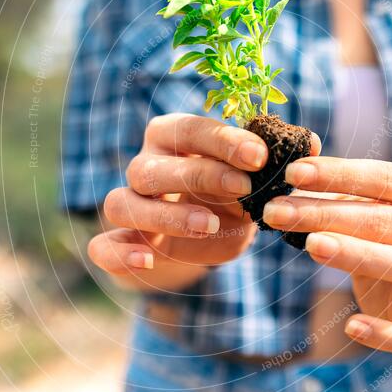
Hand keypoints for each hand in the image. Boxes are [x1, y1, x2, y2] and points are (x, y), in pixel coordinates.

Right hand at [87, 113, 267, 283]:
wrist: (215, 231)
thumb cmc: (232, 192)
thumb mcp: (251, 180)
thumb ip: (259, 168)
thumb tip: (289, 148)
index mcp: (173, 137)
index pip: (189, 130)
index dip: (223, 141)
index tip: (259, 157)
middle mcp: (145, 165)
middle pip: (151, 168)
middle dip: (200, 176)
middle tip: (243, 188)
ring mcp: (130, 203)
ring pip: (122, 204)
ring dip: (165, 216)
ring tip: (209, 225)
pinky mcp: (125, 241)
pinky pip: (102, 246)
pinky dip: (119, 254)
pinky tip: (147, 260)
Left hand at [262, 157, 391, 355]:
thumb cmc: (379, 230)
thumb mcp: (363, 203)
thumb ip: (336, 189)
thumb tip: (293, 172)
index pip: (385, 177)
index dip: (338, 174)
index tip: (293, 172)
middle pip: (386, 221)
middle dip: (326, 214)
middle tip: (277, 212)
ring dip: (356, 254)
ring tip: (310, 245)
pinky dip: (384, 334)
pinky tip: (350, 326)